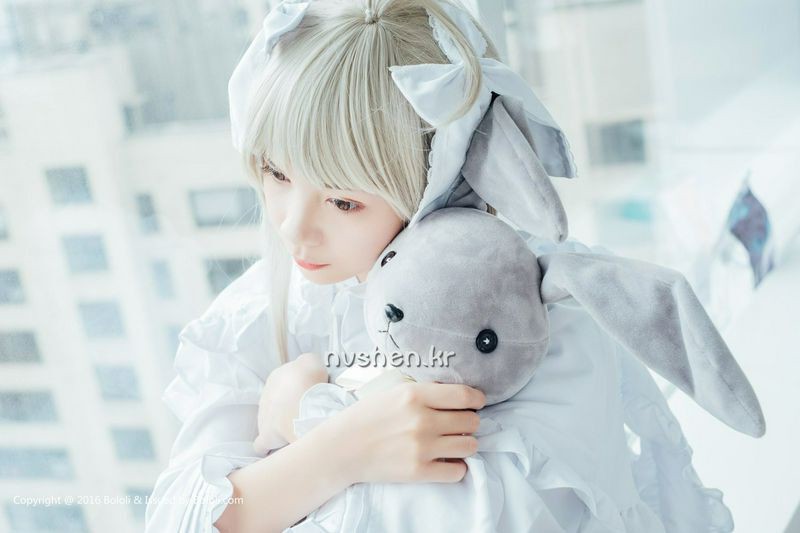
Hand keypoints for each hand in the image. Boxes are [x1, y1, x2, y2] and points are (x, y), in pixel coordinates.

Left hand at [253, 352, 328, 453]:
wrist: (304, 401)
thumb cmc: (309, 380)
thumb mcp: (311, 361)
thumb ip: (306, 364)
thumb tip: (306, 371)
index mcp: (276, 378)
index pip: (284, 385)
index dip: (296, 393)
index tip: (308, 399)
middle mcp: (266, 396)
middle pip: (276, 404)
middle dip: (287, 411)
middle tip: (304, 416)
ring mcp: (263, 417)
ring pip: (268, 423)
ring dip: (280, 428)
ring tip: (296, 433)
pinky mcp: (266, 436)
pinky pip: (262, 444)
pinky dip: (269, 447)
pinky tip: (280, 449)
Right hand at [325, 381, 485, 484]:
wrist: (342, 448)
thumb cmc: (367, 416)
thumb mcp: (394, 391)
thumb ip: (425, 391)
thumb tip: (458, 395)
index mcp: (415, 395)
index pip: (464, 396)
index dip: (477, 399)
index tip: (477, 403)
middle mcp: (422, 420)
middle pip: (471, 421)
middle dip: (470, 422)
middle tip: (460, 424)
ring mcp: (421, 447)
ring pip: (470, 445)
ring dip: (466, 444)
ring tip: (453, 442)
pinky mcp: (419, 471)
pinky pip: (458, 470)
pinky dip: (457, 466)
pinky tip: (446, 460)